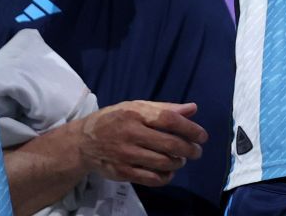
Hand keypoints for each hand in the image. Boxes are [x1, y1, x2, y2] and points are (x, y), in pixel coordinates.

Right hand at [78, 100, 205, 186]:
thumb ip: (164, 108)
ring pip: (163, 163)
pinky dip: (165, 176)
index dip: (190, 128)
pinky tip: (168, 171)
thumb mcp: (136, 107)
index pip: (169, 120)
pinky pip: (151, 178)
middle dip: (189, 149)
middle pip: (169, 144)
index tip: (202, 136)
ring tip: (181, 160)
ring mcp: (126, 155)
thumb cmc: (114, 120)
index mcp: (135, 113)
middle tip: (196, 151)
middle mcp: (130, 134)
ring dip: (178, 163)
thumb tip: (193, 109)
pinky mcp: (123, 172)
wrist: (83, 142)